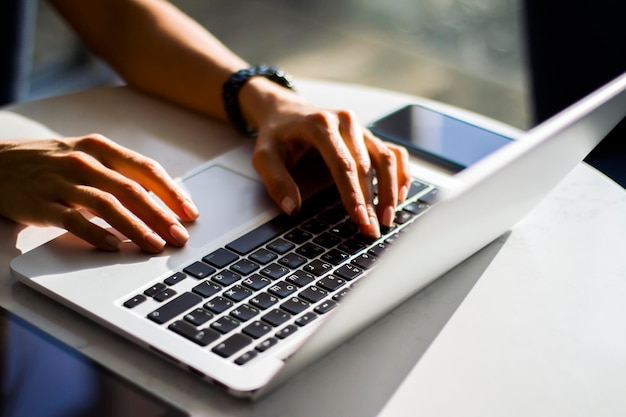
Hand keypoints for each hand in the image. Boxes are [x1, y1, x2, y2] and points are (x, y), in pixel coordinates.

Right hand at [0, 135, 198, 251]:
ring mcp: (61, 182)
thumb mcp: (86, 158)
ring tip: (154, 245)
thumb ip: (119, 175)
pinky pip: (73, 221)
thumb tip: (160, 201)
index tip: (190, 212)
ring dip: (135, 228)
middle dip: (161, 215)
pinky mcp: (41, 203)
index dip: (171, 192)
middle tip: (180, 236)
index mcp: (100, 148)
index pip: (145, 169)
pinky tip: (115, 247)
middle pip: (131, 189)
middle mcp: (83, 161)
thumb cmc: (50, 164)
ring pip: (106, 205)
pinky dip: (97, 235)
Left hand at [248, 91, 410, 238]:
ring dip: (391, 190)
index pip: (343, 164)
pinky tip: (400, 194)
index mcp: (320, 125)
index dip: (353, 193)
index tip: (359, 217)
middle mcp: (346, 122)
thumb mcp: (263, 156)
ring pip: (386, 159)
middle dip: (372, 201)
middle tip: (372, 229)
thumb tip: (292, 209)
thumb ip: (276, 181)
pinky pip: (393, 152)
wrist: (284, 110)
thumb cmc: (275, 135)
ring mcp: (361, 128)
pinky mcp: (368, 135)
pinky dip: (401, 173)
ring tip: (387, 218)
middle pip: (367, 166)